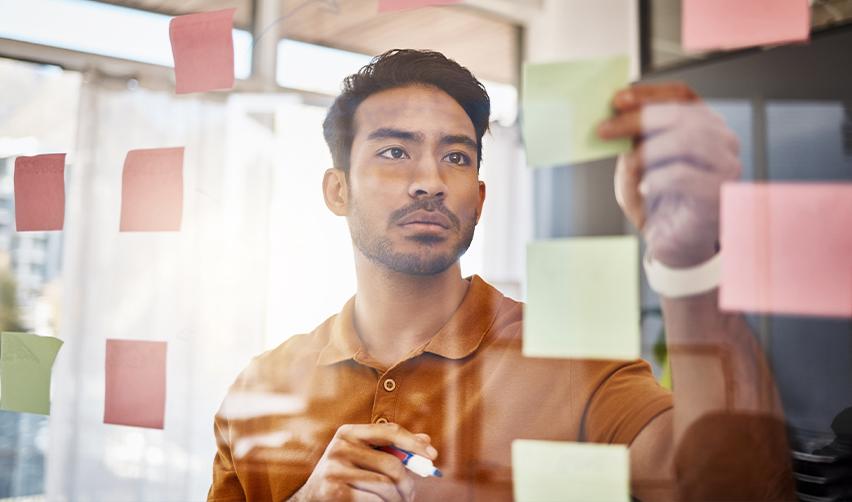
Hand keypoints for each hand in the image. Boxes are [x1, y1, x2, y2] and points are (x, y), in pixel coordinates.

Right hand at [291, 422, 436, 501]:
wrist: (314, 498)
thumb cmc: (347, 475)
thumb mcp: (365, 456)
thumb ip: (392, 448)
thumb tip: (426, 441)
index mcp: (348, 432)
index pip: (389, 431)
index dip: (413, 443)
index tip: (432, 456)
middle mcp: (339, 447)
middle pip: (391, 464)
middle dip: (407, 482)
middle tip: (411, 494)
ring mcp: (334, 469)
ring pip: (385, 485)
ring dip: (397, 498)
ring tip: (397, 501)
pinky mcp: (334, 492)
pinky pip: (374, 500)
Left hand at [597, 83, 741, 266]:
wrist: (673, 242)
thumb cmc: (656, 200)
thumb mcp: (637, 163)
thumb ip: (632, 140)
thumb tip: (613, 117)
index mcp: (704, 125)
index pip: (682, 94)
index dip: (649, 93)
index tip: (616, 100)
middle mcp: (722, 140)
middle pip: (682, 115)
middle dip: (637, 120)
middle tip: (604, 130)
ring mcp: (726, 165)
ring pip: (688, 140)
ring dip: (648, 150)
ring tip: (630, 165)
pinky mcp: (719, 193)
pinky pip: (684, 175)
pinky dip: (657, 179)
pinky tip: (646, 187)